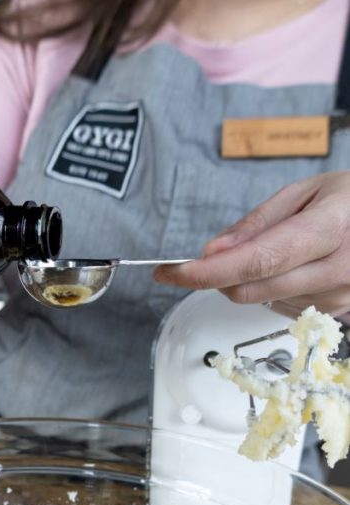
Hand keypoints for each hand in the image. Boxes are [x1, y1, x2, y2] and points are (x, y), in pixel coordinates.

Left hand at [154, 171, 349, 316]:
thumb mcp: (306, 192)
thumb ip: (257, 223)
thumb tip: (212, 252)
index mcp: (330, 228)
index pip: (257, 261)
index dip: (208, 272)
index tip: (171, 272)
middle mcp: (338, 269)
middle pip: (253, 288)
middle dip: (217, 277)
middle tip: (202, 259)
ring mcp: (339, 296)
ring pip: (262, 300)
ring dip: (248, 281)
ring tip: (277, 248)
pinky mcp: (334, 312)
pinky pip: (281, 306)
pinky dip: (271, 288)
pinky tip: (293, 266)